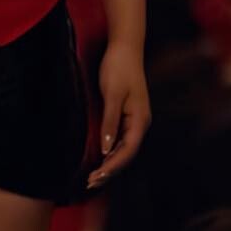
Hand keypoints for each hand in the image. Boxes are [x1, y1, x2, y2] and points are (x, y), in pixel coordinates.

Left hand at [88, 40, 150, 189]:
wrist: (125, 48)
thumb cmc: (119, 68)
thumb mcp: (112, 95)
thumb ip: (110, 121)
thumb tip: (107, 148)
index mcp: (140, 119)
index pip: (128, 151)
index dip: (113, 166)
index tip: (98, 177)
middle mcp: (140, 123)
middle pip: (126, 154)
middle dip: (110, 170)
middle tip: (90, 182)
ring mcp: (134, 120)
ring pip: (123, 149)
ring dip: (109, 163)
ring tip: (93, 177)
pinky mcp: (126, 115)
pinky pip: (119, 140)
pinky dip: (110, 152)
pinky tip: (99, 159)